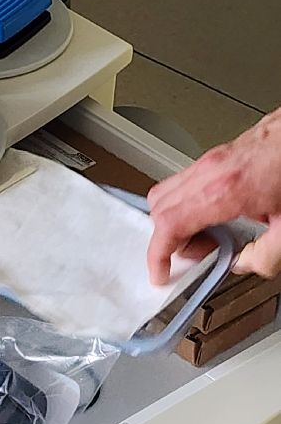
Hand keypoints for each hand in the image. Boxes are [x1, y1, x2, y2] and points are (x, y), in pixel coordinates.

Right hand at [147, 108, 280, 284]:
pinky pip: (185, 181)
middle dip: (170, 238)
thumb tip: (247, 264)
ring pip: (167, 192)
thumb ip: (266, 254)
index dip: (157, 254)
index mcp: (224, 191)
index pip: (169, 224)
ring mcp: (212, 158)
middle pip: (159, 208)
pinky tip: (219, 213)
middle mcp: (211, 170)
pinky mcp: (218, 152)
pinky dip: (190, 203)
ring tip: (210, 234)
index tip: (159, 271)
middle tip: (199, 253)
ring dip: (179, 219)